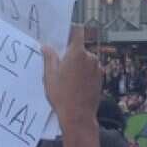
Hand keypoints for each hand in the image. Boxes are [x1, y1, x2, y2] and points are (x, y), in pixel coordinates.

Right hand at [43, 27, 101, 146]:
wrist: (78, 116)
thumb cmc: (62, 96)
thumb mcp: (50, 76)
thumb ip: (49, 58)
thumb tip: (46, 47)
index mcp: (77, 53)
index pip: (78, 31)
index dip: (71, 30)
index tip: (64, 33)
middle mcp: (90, 58)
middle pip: (80, 48)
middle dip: (70, 52)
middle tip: (59, 61)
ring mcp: (97, 68)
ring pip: (85, 59)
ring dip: (78, 63)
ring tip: (66, 77)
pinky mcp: (100, 78)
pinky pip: (91, 69)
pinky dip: (84, 72)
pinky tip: (75, 83)